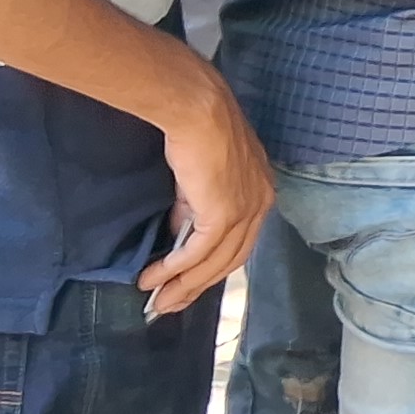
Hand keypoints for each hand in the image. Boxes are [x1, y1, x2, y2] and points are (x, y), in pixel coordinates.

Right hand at [139, 70, 274, 318]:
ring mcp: (246, 210)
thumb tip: (180, 232)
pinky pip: (198, 252)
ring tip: (157, 301)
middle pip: (230, 259)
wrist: (197, 109)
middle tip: (169, 304)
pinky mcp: (224, 214)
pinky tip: (154, 278)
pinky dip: (175, 269)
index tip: (186, 283)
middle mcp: (261, 204)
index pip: (239, 240)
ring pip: (215, 262)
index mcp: (261, 191)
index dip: (212, 265)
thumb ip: (194, 206)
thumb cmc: (196, 130)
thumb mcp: (198, 176)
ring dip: (184, 285)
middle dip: (197, 286)